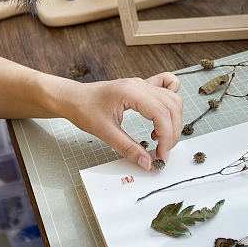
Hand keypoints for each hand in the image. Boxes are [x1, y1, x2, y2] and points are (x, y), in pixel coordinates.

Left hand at [58, 73, 182, 169]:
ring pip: (173, 98)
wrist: (74, 98)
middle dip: (172, 132)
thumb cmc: (84, 109)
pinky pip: (168, 85)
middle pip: (172, 106)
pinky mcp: (143, 86)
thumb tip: (147, 162)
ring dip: (173, 120)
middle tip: (162, 152)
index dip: (167, 136)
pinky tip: (164, 116)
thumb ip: (127, 148)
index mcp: (130, 92)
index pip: (161, 113)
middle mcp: (140, 84)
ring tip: (159, 138)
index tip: (162, 155)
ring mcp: (143, 83)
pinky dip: (172, 100)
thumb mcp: (104, 132)